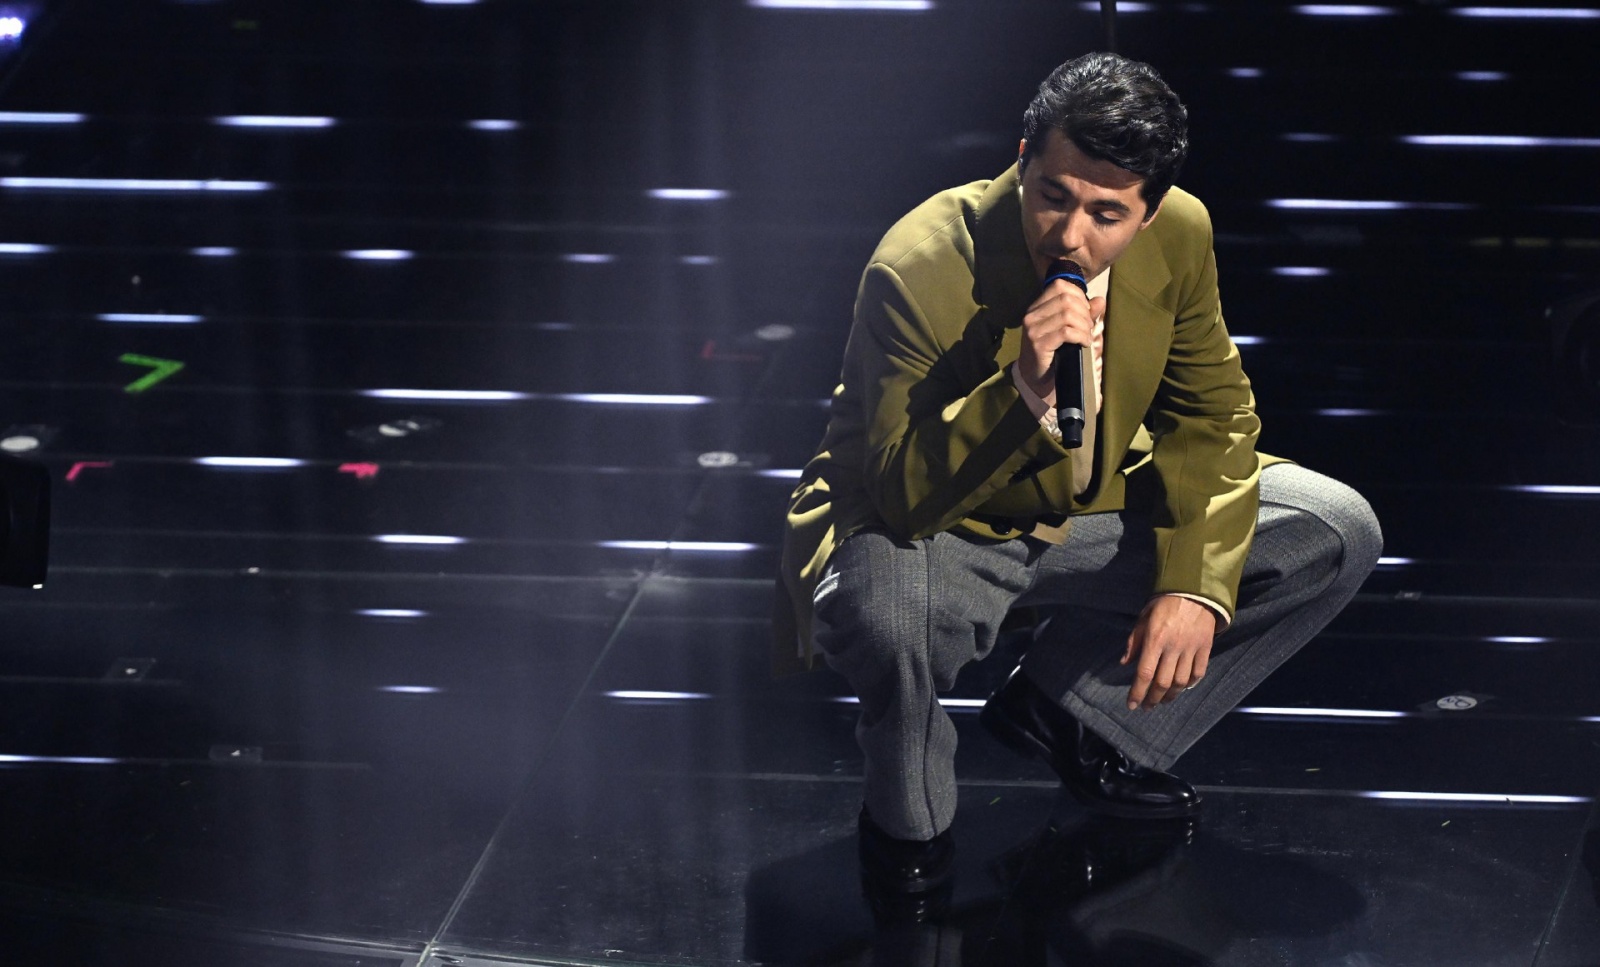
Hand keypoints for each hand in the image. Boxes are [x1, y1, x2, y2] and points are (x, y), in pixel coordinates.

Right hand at [1016, 279, 1104, 405]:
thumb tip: (1100, 300)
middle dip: (1084, 313)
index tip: (1085, 312)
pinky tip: (1084, 344)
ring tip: (1086, 337)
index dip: (1079, 295)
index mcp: (1037, 307)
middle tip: (1088, 328)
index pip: (1060, 285)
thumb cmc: (1054, 353)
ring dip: (1084, 326)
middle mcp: (1032, 315)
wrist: (1036, 380)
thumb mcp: (1069, 330)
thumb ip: (1084, 314)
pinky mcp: (1038, 344)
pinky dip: (1081, 336)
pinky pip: (1066, 332)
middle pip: (1067, 299)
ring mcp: (1033, 330)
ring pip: (1068, 315)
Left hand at [1122, 595, 1214, 709]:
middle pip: (1162, 682)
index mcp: (1155, 638)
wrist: (1195, 590)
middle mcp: (1173, 646)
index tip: (1132, 705)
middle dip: (1153, 699)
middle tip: (1147, 707)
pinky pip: (1198, 672)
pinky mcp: (1205, 647)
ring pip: (1181, 681)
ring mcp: (1191, 648)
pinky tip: (1182, 688)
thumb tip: (1125, 663)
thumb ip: (1134, 641)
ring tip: (1162, 700)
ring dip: (1170, 695)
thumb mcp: (1144, 618)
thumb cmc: (1165, 603)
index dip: (1137, 692)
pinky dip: (1190, 684)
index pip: (1144, 673)